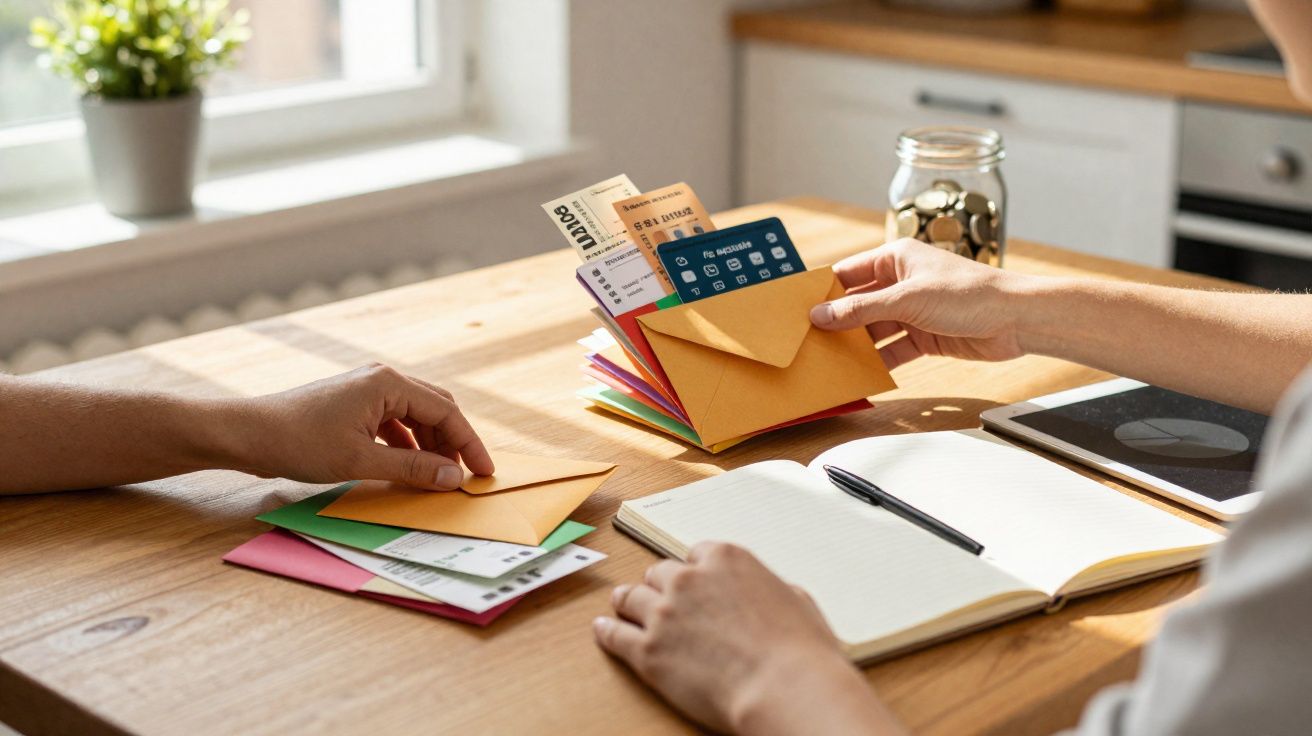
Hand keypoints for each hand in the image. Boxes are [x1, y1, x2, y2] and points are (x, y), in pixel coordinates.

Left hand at [233, 363, 493, 490]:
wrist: (247, 433)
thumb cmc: (299, 442)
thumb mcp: (361, 461)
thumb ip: (412, 468)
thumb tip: (453, 478)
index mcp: (388, 383)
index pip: (446, 412)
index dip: (469, 444)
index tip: (484, 473)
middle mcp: (381, 379)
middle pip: (435, 408)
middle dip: (453, 442)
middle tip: (464, 476)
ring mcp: (366, 389)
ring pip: (415, 416)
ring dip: (430, 445)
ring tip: (436, 476)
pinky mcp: (353, 404)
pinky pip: (394, 422)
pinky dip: (407, 444)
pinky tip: (406, 467)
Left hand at [594, 542, 898, 734]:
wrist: (785, 688)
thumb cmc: (800, 651)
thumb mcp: (795, 599)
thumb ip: (767, 587)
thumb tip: (765, 594)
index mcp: (725, 558)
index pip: (696, 554)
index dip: (694, 571)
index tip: (692, 581)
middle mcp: (688, 578)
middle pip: (660, 573)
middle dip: (661, 586)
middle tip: (661, 598)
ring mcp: (664, 613)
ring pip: (631, 597)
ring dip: (628, 602)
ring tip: (621, 606)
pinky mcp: (648, 650)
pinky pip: (615, 634)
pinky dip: (607, 631)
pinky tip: (603, 629)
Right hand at [809, 239, 1030, 369]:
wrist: (1017, 320)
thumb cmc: (970, 294)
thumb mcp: (907, 299)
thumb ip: (861, 309)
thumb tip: (821, 315)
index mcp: (895, 258)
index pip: (848, 272)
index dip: (823, 290)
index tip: (797, 308)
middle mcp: (901, 282)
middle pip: (857, 304)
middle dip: (836, 323)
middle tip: (807, 341)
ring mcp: (912, 311)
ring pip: (873, 330)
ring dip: (855, 346)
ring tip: (828, 362)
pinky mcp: (924, 337)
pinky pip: (892, 350)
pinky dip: (878, 362)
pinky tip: (861, 374)